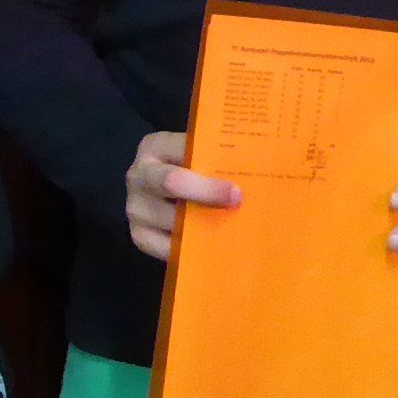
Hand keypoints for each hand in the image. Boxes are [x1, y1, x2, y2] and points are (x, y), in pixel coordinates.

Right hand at [123, 129, 239, 261]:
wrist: (160, 186)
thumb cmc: (190, 169)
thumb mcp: (196, 153)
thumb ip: (217, 156)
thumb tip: (261, 162)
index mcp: (155, 147)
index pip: (182, 152)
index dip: (208, 166)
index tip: (237, 188)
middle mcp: (139, 175)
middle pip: (171, 182)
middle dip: (207, 193)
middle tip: (237, 202)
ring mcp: (135, 207)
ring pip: (171, 219)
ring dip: (203, 225)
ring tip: (233, 229)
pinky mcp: (138, 234)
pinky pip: (165, 247)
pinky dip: (190, 250)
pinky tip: (213, 248)